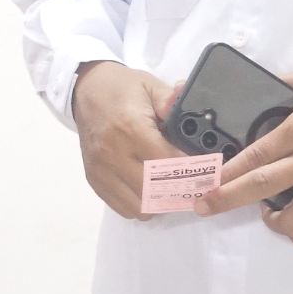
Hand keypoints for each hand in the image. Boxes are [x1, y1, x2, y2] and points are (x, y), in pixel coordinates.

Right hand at [72, 60, 179, 218]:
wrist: (85, 91)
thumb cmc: (123, 89)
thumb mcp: (150, 86)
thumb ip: (171, 100)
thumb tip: (191, 108)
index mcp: (130, 128)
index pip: (167, 164)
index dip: (191, 171)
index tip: (207, 172)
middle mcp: (113, 154)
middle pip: (154, 191)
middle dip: (179, 190)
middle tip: (193, 182)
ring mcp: (101, 170)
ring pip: (140, 208)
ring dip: (159, 202)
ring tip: (169, 185)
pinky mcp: (94, 180)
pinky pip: (123, 208)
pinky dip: (141, 204)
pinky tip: (149, 187)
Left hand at [192, 66, 292, 245]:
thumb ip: (289, 84)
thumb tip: (267, 88)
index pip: (254, 154)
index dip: (226, 170)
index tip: (206, 178)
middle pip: (259, 187)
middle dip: (225, 199)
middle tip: (203, 206)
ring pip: (291, 220)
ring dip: (270, 222)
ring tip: (264, 214)